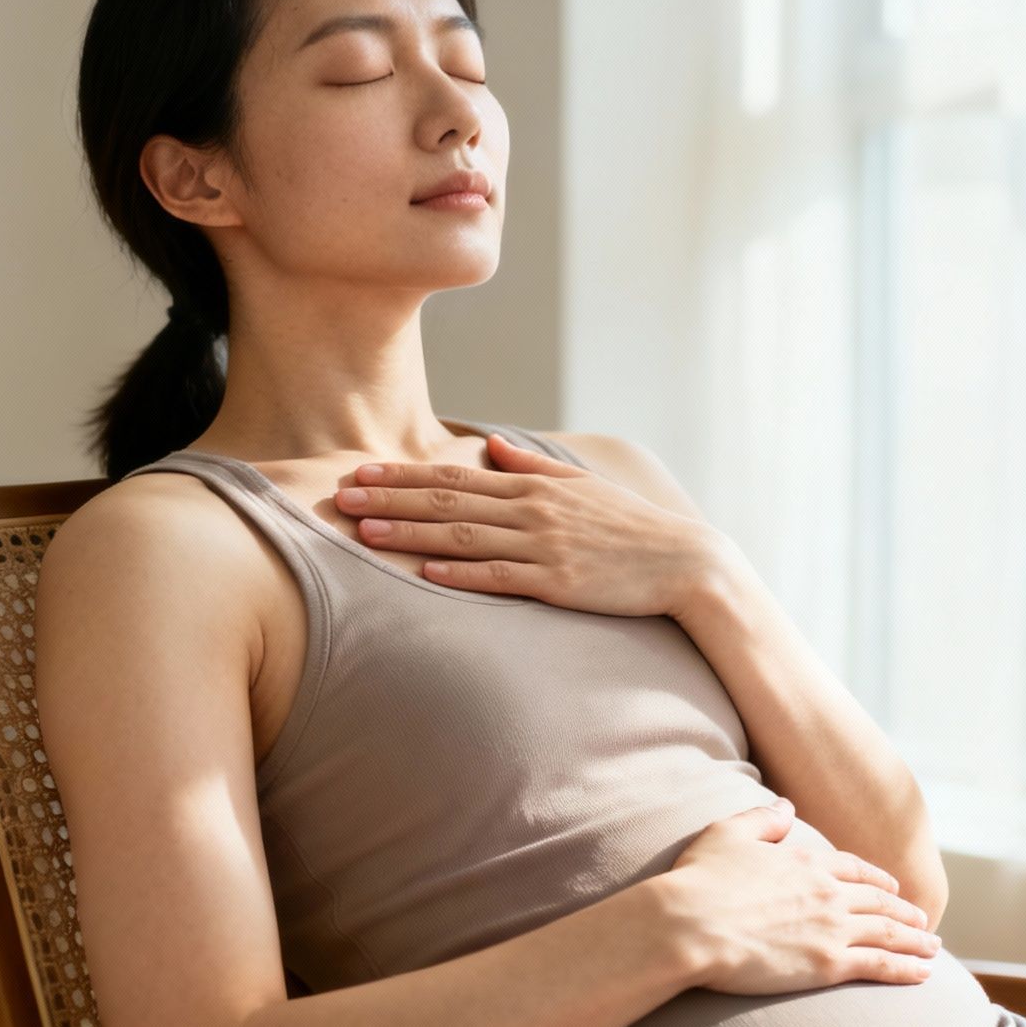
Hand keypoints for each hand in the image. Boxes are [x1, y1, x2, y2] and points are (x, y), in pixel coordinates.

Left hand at [336, 431, 724, 615]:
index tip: (361, 471)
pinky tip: (425, 570)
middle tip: (342, 494)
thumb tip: (492, 443)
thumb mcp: (582, 484)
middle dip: (390, 497)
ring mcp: (544, 546)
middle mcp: (532, 510)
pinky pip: (500, 578)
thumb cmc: (631, 526)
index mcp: (533, 486)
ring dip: (411, 533)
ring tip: (365, 531)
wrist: (683, 562)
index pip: (454, 475)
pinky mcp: (557, 582)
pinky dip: (461, 573)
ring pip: (463, 537)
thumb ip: (532, 464)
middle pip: (447, 501)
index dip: (402, 474)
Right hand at [659, 798, 939, 993]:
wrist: (691, 925)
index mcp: (804, 862)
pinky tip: (924, 974)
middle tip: (922, 919)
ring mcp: (831, 928)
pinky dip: (907, 968)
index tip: (891, 886)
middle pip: (878, 901)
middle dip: (904, 910)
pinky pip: (880, 966)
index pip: (852, 868)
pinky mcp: (828, 964)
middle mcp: (826, 892)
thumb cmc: (700, 880)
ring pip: (887, 933)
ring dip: (915, 940)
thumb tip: (786, 806)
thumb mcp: (727, 834)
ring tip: (933, 947)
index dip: (875, 878)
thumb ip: (761, 819)